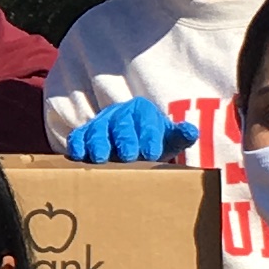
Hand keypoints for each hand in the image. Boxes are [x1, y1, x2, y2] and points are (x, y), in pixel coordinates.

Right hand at [65, 97, 199, 163]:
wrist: (134, 142)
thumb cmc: (154, 141)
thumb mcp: (170, 139)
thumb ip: (181, 136)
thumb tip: (191, 131)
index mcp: (143, 111)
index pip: (147, 122)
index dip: (149, 137)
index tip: (152, 152)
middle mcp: (120, 113)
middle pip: (121, 125)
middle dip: (124, 140)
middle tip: (128, 156)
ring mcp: (101, 122)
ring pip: (98, 130)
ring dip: (98, 143)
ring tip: (99, 158)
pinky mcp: (85, 133)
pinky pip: (79, 136)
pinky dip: (77, 144)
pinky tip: (77, 155)